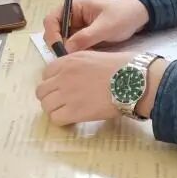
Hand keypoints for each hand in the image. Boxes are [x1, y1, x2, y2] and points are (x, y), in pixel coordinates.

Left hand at [36, 51, 167, 125]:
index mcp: (69, 60)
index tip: (63, 88)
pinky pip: (55, 118)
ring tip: (68, 112)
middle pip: (42, 91)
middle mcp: (63, 76)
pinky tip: (73, 118)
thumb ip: (79, 65)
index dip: (53, 82)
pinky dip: (62, 120)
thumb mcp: (95, 57)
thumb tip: (75, 76)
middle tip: (64, 102)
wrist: (134, 81)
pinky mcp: (74, 111)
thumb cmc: (123, 67)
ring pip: (46, 106)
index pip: (46, 73)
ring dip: (55, 110)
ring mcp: (67, 94)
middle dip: (51, 97)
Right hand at [43, 0, 148, 52]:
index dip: (52, 33)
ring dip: (67, 52)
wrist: (139, 18)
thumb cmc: (123, 16)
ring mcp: (78, 29)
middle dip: (58, 45)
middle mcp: (72, 18)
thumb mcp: (105, 26)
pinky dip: (76, 55)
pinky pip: (74, 49)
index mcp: (74, 7)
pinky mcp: (84, 40)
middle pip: (54, 33)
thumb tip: (67, 49)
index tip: (59, 47)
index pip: (52, 19)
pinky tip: (84, 60)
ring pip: (63, 43)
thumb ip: (86, 37)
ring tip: (77, 60)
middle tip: (67, 57)